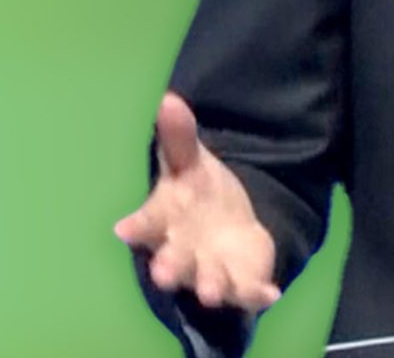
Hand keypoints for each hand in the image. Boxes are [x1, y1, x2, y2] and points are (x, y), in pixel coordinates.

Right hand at [113, 92, 283, 313]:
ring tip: (210, 292)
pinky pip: (248, 291)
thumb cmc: (196, 194)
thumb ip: (178, 137)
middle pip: (172, 261)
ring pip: (207, 281)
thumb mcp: (189, 162)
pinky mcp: (240, 281)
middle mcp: (182, 250)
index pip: (146, 224)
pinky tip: (270, 293)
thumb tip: (168, 99)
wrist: (227, 228)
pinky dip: (257, 294)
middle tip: (161, 275)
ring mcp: (211, 269)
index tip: (123, 230)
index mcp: (164, 220)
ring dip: (209, 286)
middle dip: (168, 267)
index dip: (136, 228)